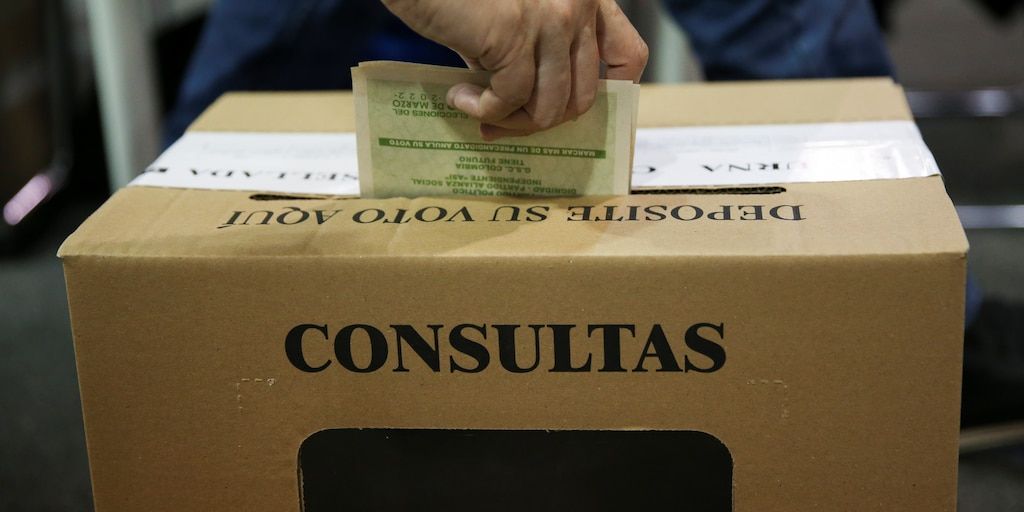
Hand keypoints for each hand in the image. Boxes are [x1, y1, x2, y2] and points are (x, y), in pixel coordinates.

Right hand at [381, 0, 647, 139]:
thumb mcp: (515, 18)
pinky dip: (483, 110)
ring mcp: (551, 20)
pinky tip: (459, 97)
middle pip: (585, 97)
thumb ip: (536, 53)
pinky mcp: (516, 35)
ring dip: (510, 122)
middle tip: (503, 126)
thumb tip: (533, 111)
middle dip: (541, 123)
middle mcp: (577, 5)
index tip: (579, 113)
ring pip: (550, 108)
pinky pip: (511, 101)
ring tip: (477, 112)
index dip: (614, 93)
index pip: (629, 55)